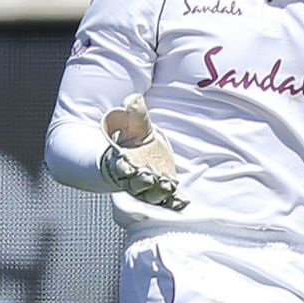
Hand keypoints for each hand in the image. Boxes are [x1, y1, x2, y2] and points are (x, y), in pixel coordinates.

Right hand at [99, 94, 188, 209]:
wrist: (140, 151)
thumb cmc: (134, 138)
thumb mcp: (135, 122)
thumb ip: (134, 112)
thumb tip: (132, 99)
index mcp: (122, 162)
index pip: (120, 166)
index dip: (124, 167)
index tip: (128, 165)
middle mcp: (133, 179)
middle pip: (135, 184)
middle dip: (142, 181)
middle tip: (150, 176)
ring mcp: (148, 188)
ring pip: (151, 194)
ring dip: (159, 192)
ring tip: (167, 186)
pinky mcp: (163, 192)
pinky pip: (167, 200)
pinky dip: (174, 202)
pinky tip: (182, 201)